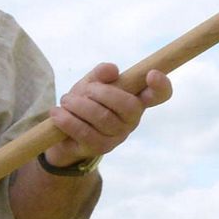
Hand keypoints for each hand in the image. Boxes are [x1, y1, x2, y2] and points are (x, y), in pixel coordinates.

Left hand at [42, 62, 172, 168]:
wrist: (63, 135)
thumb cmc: (83, 104)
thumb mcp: (90, 84)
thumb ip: (100, 74)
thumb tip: (111, 70)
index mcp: (136, 100)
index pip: (160, 95)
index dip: (161, 86)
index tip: (151, 74)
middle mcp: (132, 120)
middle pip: (128, 105)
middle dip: (101, 93)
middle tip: (82, 90)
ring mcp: (117, 136)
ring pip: (103, 118)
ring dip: (80, 106)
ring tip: (65, 101)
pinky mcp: (100, 148)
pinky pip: (85, 133)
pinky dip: (68, 120)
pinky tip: (57, 114)